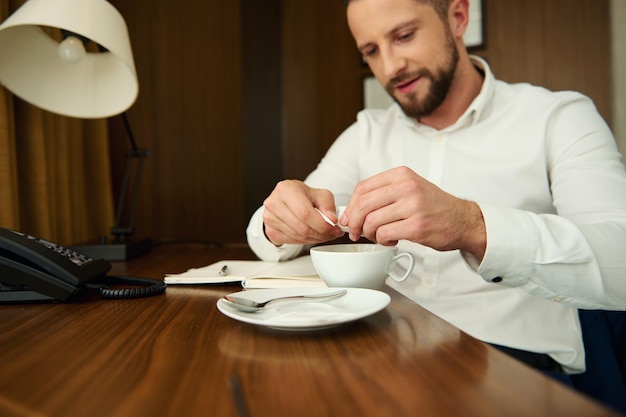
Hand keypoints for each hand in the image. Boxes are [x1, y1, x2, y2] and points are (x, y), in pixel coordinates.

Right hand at [262, 180, 344, 245]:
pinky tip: (312, 236)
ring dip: (315, 239)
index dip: (322, 224)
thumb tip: (331, 219)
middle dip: (321, 234)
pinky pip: (291, 241)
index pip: (305, 213)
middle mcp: (274, 203)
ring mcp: (269, 218)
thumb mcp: (320, 194)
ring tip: (325, 234)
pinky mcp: (270, 230)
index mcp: (286, 189)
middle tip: (332, 233)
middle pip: (301, 227)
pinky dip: (305, 241)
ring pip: (297, 236)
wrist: (287, 200)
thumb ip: (328, 205)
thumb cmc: (303, 196)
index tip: (333, 228)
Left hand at [340, 166, 485, 259]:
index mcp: (402, 175)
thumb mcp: (410, 188)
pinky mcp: (416, 226)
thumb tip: (353, 210)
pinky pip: (385, 234)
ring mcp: (413, 206)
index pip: (363, 188)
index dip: (351, 205)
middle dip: (354, 222)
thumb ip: (384, 194)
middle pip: (364, 204)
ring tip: (379, 236)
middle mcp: (407, 187)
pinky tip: (391, 240)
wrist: (463, 220)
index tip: (349, 217)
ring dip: (370, 234)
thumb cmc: (433, 207)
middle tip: (355, 232)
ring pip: (372, 221)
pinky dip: (382, 241)